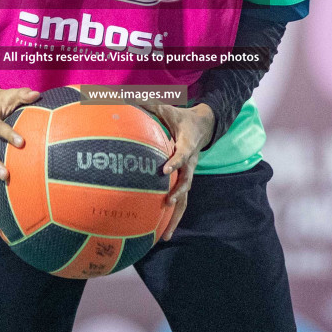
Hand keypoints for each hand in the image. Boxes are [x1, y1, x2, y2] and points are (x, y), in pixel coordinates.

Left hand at [135, 101, 214, 241]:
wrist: (204, 125)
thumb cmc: (181, 118)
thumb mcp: (168, 108)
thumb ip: (149, 104)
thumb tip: (128, 96)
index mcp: (187, 145)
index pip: (182, 155)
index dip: (175, 162)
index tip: (163, 170)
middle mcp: (190, 164)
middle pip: (187, 183)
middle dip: (178, 194)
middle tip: (167, 204)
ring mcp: (189, 175)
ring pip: (185, 199)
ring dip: (176, 217)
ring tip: (165, 236)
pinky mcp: (185, 181)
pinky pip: (180, 201)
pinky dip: (173, 216)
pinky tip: (162, 232)